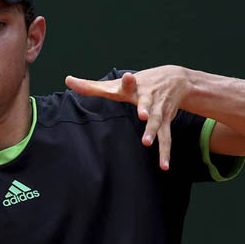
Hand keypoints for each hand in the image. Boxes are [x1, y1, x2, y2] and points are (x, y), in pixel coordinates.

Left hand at [65, 65, 193, 169]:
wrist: (176, 79)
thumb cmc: (139, 83)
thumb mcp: (117, 84)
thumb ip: (91, 86)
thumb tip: (67, 80)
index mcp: (133, 88)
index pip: (128, 83)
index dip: (128, 81)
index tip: (128, 77)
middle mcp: (147, 97)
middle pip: (146, 102)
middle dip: (145, 108)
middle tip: (143, 115)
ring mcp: (157, 110)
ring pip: (156, 120)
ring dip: (153, 131)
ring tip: (147, 142)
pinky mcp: (166, 120)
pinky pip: (166, 137)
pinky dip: (165, 152)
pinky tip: (164, 166)